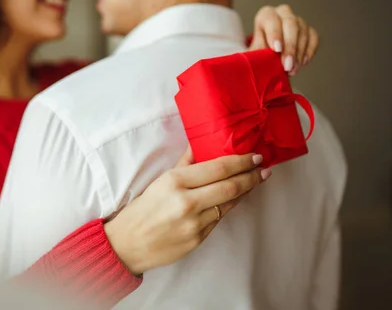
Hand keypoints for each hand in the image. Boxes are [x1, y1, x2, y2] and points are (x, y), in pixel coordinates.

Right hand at [104, 149, 270, 274]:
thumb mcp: (159, 181)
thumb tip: (201, 145)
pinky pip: (219, 219)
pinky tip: (233, 198)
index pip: (218, 168)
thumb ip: (184, 164)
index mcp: (175, 182)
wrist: (127, 245)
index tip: (255, 157)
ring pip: (229, 203)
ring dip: (245, 191)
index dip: (240, 162)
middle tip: (263, 168)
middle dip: (251, 176)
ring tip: (254, 181)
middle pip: (230, 186)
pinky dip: (228, 206)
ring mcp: (194, 223)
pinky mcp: (198, 239)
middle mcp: (187, 202)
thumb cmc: (141, 210)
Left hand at [251, 4, 319, 75]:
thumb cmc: (257, 54)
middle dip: (290, 47)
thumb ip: (257, 54)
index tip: (276, 50)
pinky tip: (303, 62)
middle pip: (291, 23)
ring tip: (292, 70)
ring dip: (299, 53)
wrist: (266, 58)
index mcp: (266, 15)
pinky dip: (309, 51)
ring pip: (303, 32)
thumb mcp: (253, 54)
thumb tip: (261, 60)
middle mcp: (283, 14)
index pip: (271, 20)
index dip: (274, 34)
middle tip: (287, 65)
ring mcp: (298, 21)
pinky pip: (314, 38)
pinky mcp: (309, 30)